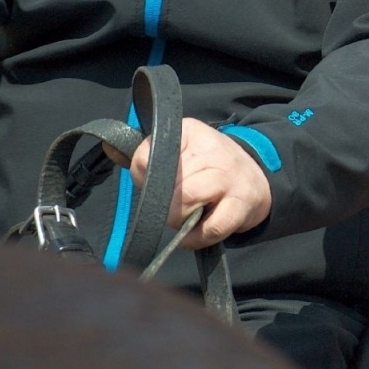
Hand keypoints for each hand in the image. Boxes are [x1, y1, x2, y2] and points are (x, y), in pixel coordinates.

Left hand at [108, 117, 271, 247]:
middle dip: (162, 202)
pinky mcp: (242, 203)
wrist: (258, 178)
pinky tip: (195, 233)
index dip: (143, 175)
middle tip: (172, 203)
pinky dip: (197, 237)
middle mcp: (212, 149)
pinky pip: (210, 228)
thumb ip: (146, 153)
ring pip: (185, 203)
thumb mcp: (180, 148)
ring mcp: (229, 177)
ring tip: (187, 214)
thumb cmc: (208, 166)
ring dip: (179, 219)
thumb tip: (109, 148)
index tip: (155, 180)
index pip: (147, 155)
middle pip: (166, 184)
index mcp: (191, 131)